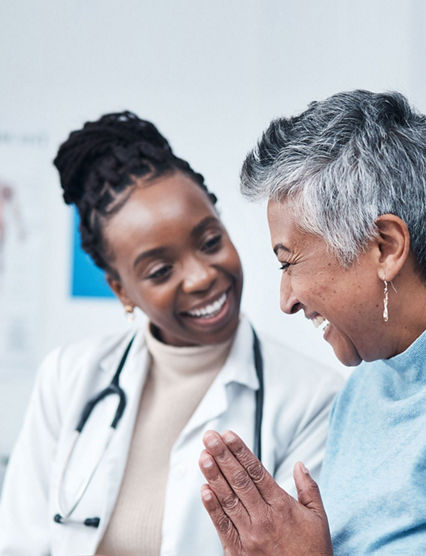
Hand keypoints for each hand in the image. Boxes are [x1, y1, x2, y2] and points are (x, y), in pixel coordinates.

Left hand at [199, 430, 331, 555]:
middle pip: (239, 481)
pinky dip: (212, 508)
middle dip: (223, 456)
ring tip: (203, 455)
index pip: (256, 472)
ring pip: (228, 499)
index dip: (241, 451)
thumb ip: (309, 489)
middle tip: (210, 437)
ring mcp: (250, 536)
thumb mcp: (319, 519)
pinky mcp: (239, 552)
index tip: (229, 434)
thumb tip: (300, 464)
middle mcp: (264, 518)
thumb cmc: (313, 552)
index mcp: (282, 506)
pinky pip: (223, 526)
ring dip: (214, 476)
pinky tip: (203, 490)